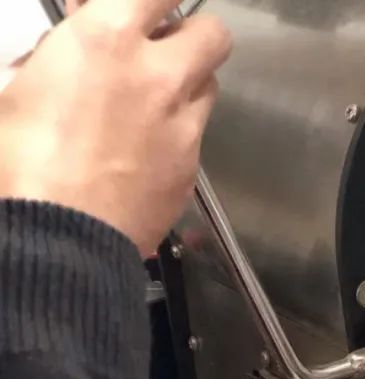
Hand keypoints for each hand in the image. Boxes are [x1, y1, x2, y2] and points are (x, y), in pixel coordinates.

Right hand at [0, 0, 230, 256]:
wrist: (56, 239)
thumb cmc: (17, 160)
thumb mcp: (15, 88)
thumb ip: (58, 55)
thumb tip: (69, 44)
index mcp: (108, 39)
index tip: (139, 6)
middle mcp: (159, 76)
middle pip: (213, 32)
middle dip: (191, 32)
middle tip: (161, 45)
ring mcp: (183, 125)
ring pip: (211, 84)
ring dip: (189, 82)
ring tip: (153, 97)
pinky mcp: (191, 168)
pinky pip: (198, 135)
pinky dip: (179, 131)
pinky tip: (147, 148)